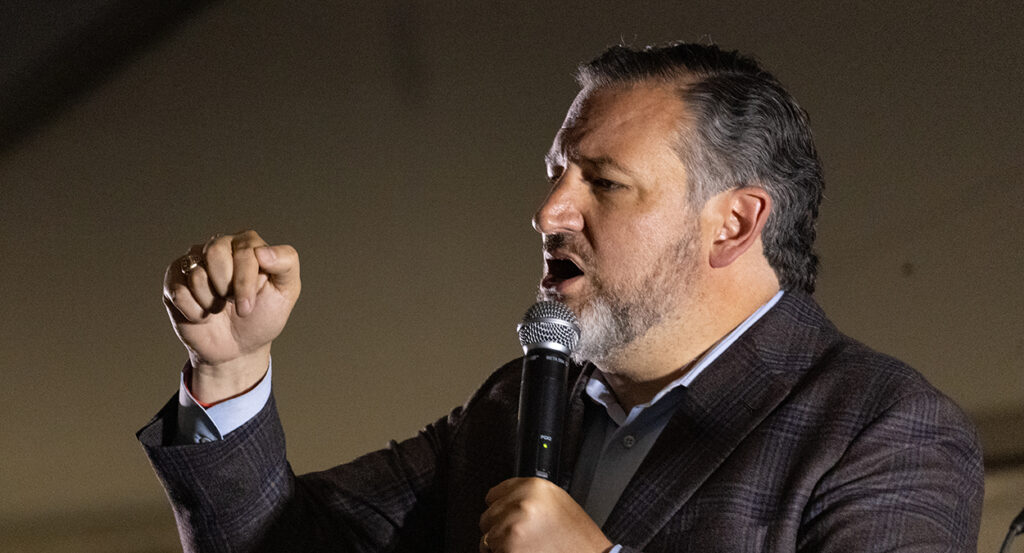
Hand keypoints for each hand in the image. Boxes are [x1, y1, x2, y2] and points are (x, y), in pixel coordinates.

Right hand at [163, 230, 299, 402]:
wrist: (238, 349)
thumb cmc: (263, 316)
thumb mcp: (287, 291)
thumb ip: (287, 262)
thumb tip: (262, 250)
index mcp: (247, 244)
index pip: (243, 249)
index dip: (244, 281)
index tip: (248, 306)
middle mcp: (218, 246)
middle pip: (214, 252)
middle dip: (227, 288)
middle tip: (233, 303)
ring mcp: (193, 263)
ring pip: (196, 275)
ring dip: (211, 303)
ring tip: (218, 308)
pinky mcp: (174, 281)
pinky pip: (179, 292)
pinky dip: (194, 312)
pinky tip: (202, 315)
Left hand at [479, 478, 611, 552]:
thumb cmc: (578, 538)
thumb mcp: (557, 502)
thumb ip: (530, 497)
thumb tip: (505, 500)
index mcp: (534, 487)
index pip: (494, 494)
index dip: (501, 509)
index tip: (508, 517)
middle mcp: (522, 504)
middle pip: (488, 516)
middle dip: (500, 529)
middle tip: (523, 537)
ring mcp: (513, 528)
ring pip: (487, 537)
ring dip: (500, 546)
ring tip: (527, 548)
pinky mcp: (509, 549)